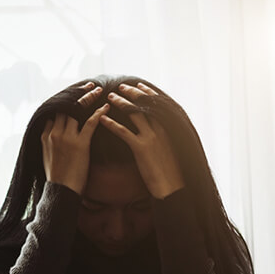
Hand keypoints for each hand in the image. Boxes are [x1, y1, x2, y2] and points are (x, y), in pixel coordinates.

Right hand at [41, 82, 109, 195]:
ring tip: (99, 91)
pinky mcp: (79, 144)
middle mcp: (54, 133)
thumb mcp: (46, 156)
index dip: (67, 99)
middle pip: (66, 106)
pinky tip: (106, 106)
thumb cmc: (57, 178)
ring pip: (77, 110)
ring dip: (89, 99)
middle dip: (78, 94)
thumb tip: (52, 132)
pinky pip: (90, 123)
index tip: (76, 92)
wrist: (61, 192)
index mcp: (46, 135)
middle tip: (90, 85)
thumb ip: (49, 141)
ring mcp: (66, 138)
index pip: (55, 110)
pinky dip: (99, 113)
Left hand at [99, 82, 185, 198]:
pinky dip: (111, 123)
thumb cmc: (172, 173)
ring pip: (134, 114)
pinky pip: (123, 132)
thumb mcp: (171, 151)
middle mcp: (161, 129)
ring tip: (109, 97)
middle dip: (132, 93)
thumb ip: (164, 139)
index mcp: (169, 128)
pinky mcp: (141, 148)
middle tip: (121, 87)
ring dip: (120, 103)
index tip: (139, 86)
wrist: (172, 187)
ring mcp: (151, 137)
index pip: (158, 104)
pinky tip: (102, 119)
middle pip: (145, 104)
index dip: (147, 94)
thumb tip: (158, 135)